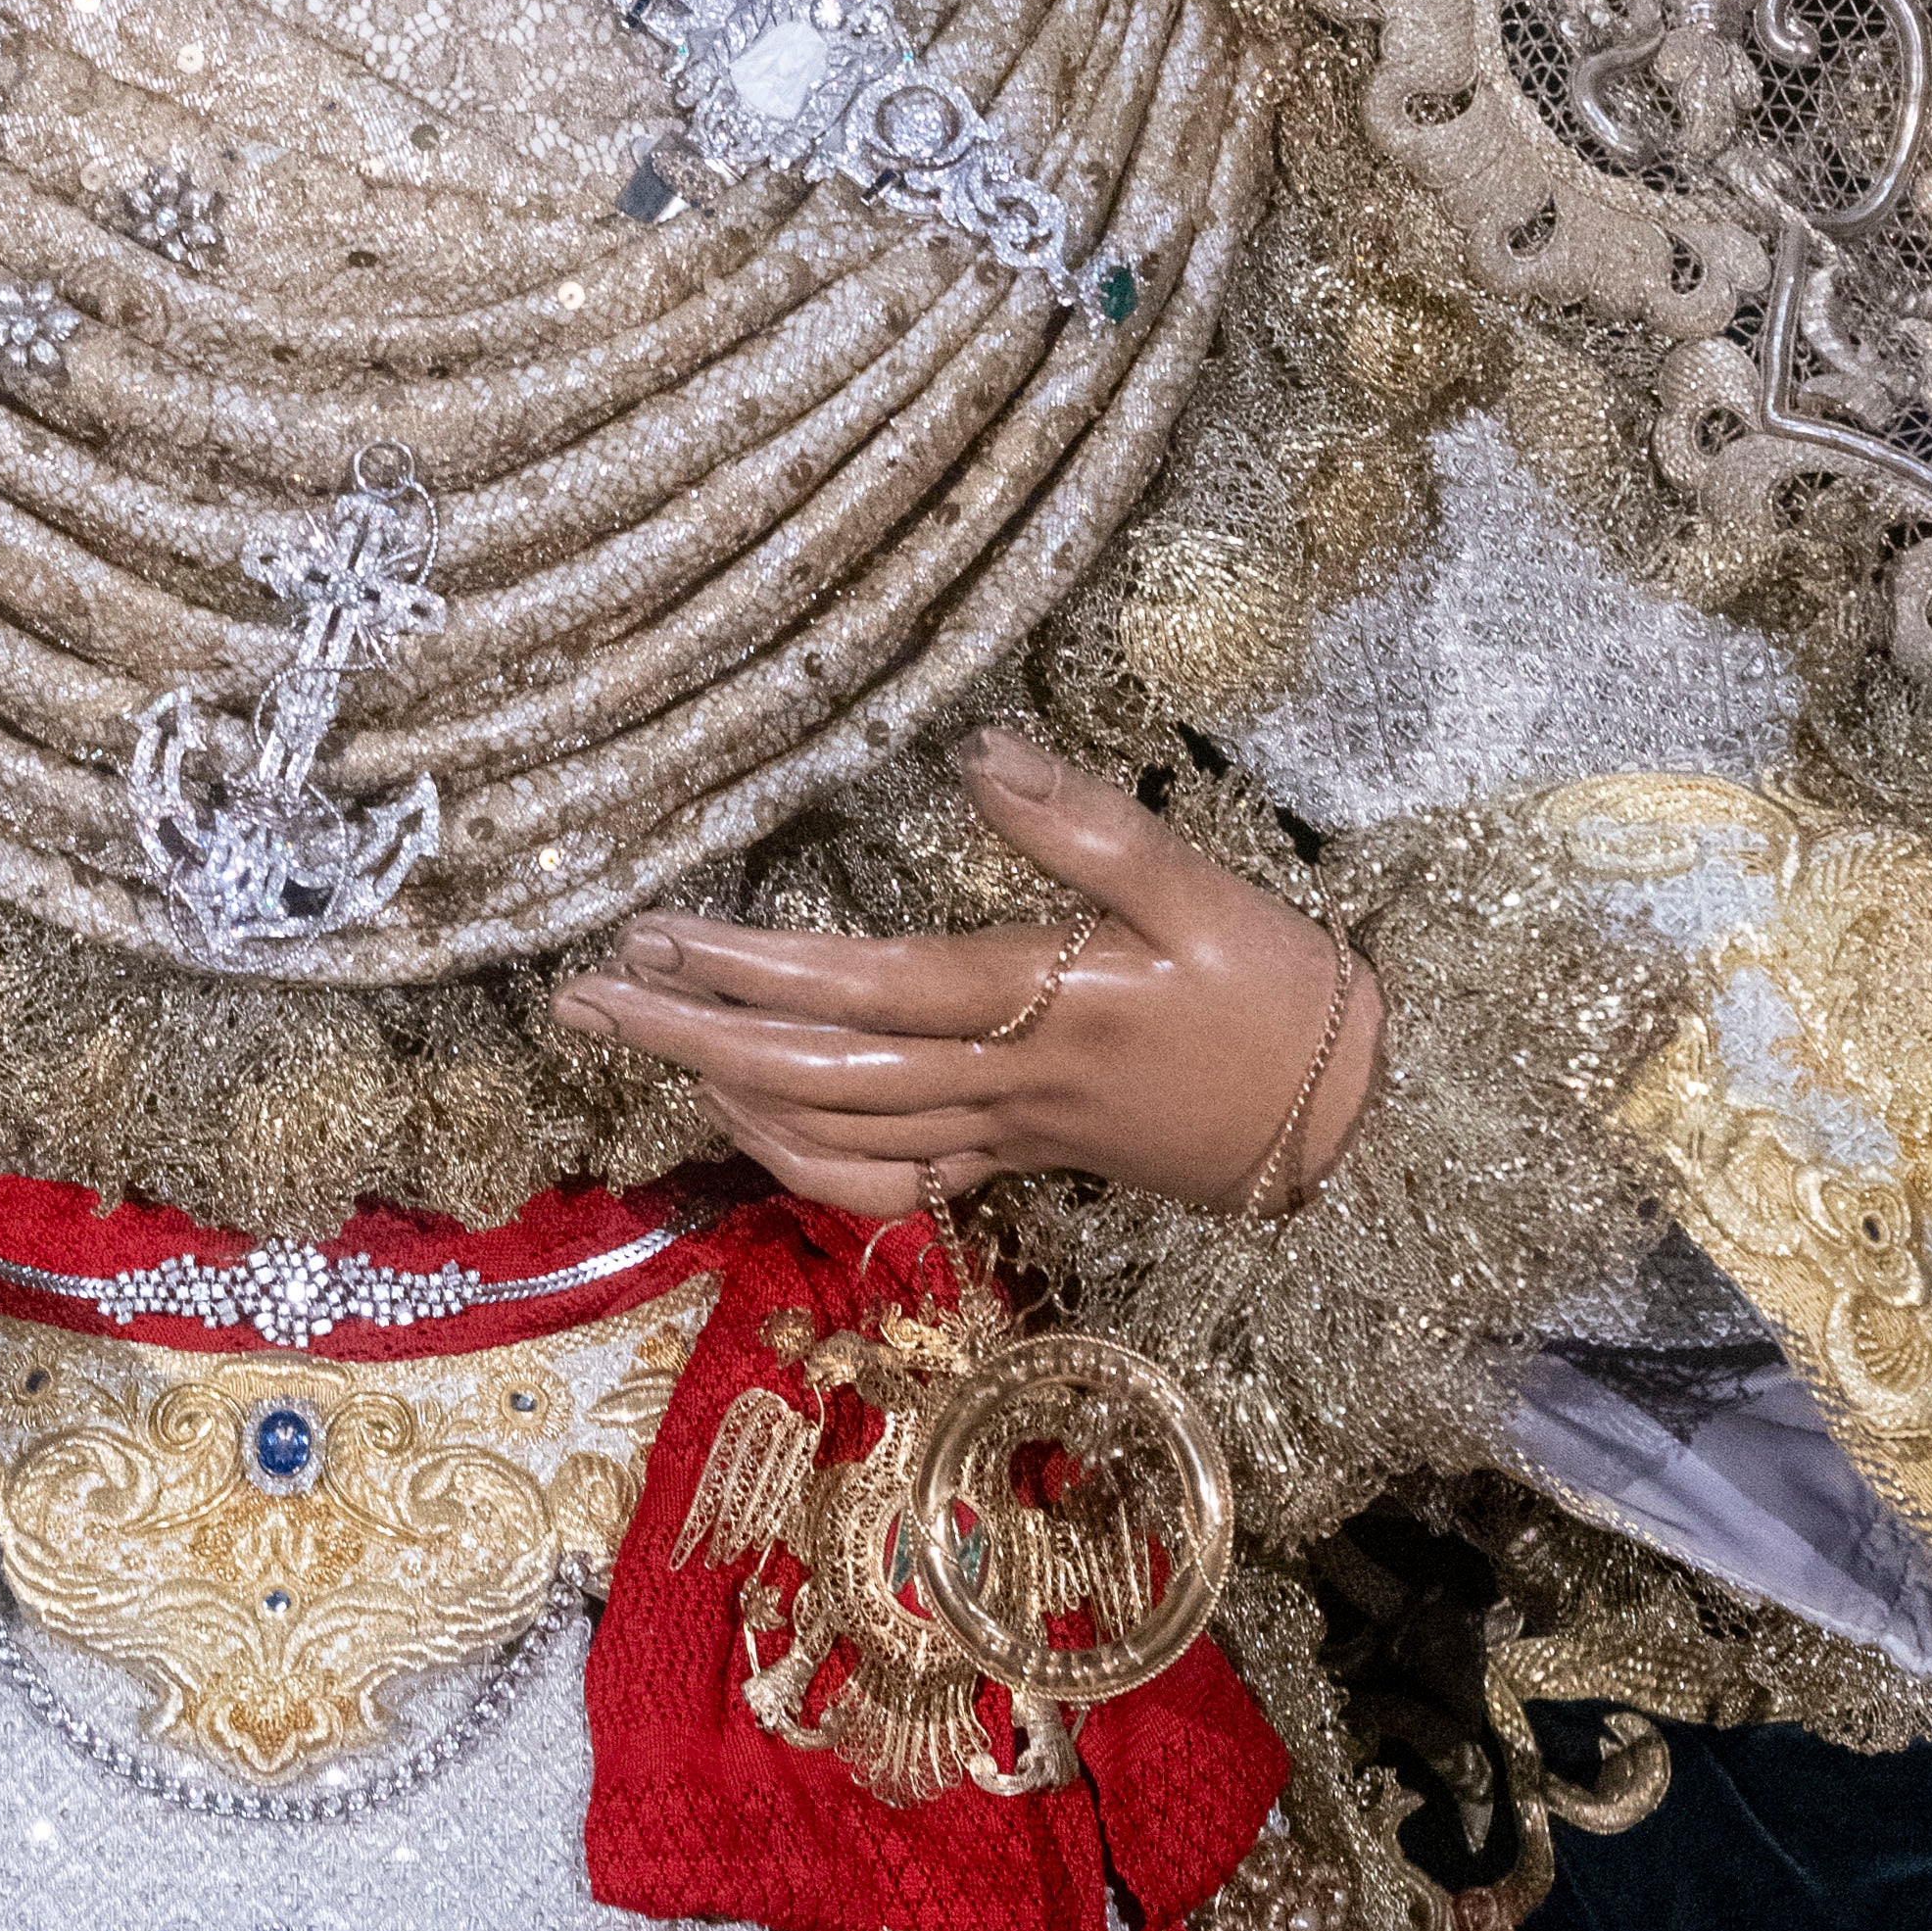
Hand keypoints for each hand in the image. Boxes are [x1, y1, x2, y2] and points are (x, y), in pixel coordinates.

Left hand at [554, 728, 1381, 1229]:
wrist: (1349, 1118)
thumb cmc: (1274, 988)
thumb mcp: (1199, 886)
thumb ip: (1084, 823)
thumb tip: (977, 748)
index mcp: (1037, 1004)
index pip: (861, 991)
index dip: (748, 969)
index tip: (652, 931)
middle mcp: (998, 1084)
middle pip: (813, 1074)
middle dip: (688, 1036)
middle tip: (582, 995)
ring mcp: (998, 1134)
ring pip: (831, 1133)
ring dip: (716, 1089)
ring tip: (630, 1038)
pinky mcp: (1012, 1162)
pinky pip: (884, 1182)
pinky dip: (798, 1160)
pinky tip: (743, 1118)